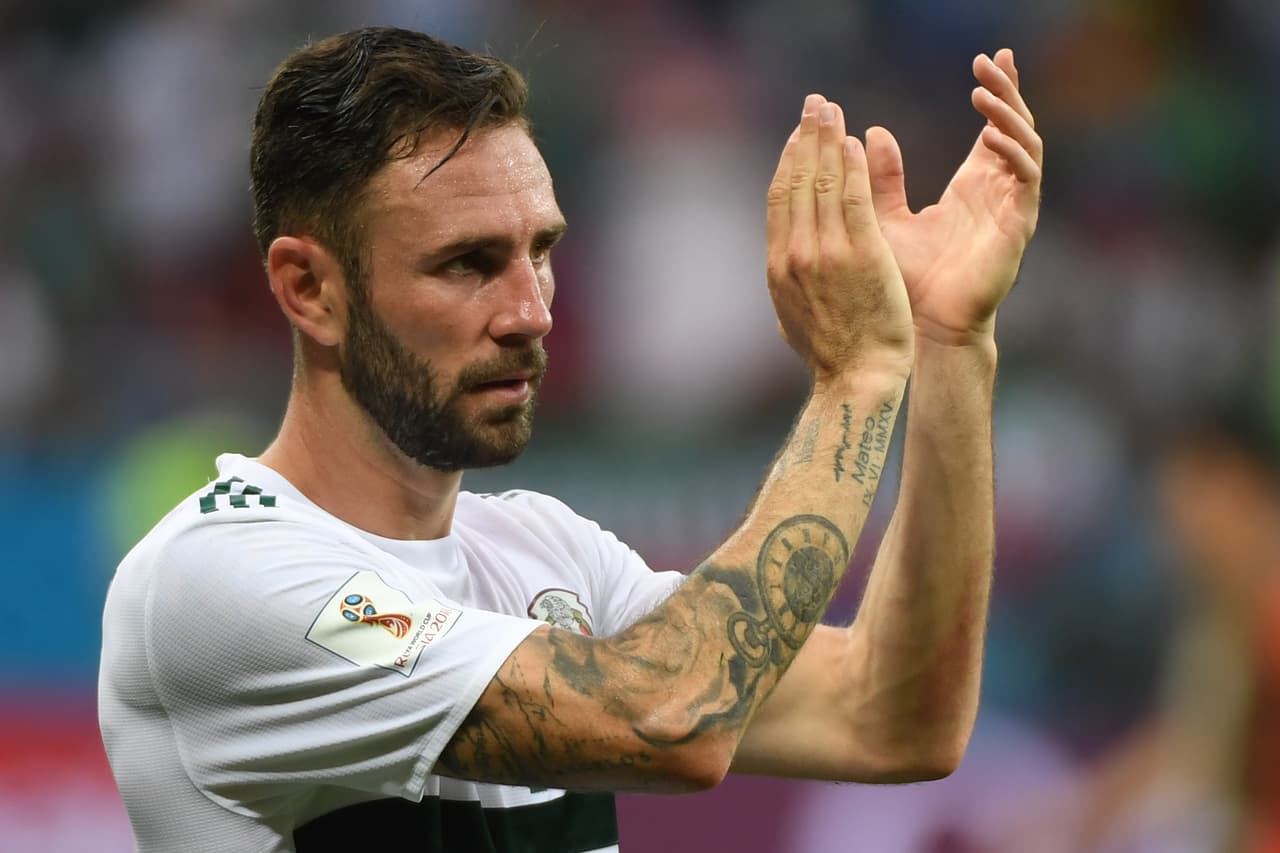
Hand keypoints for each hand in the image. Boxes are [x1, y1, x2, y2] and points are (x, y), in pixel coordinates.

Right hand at [766, 94, 913, 381]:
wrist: (857, 378)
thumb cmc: (833, 354)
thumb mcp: (794, 317)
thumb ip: (788, 283)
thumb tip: (782, 269)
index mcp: (777, 267)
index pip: (780, 199)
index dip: (788, 162)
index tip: (797, 137)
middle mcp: (795, 254)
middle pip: (797, 181)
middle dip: (805, 137)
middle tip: (813, 105)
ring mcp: (827, 252)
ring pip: (823, 182)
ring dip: (827, 139)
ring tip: (832, 110)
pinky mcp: (862, 253)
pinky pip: (854, 198)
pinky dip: (852, 167)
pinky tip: (855, 142)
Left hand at [866, 49, 1042, 345]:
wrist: (923, 329)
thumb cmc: (906, 281)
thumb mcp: (884, 218)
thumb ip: (881, 178)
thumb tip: (870, 132)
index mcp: (972, 187)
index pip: (992, 128)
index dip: (996, 92)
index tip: (990, 56)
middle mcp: (997, 193)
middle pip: (1015, 127)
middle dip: (1007, 91)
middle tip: (992, 59)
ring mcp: (1012, 208)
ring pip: (1026, 146)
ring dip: (1008, 116)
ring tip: (984, 92)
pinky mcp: (1017, 227)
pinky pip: (1026, 180)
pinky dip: (1012, 155)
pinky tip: (990, 137)